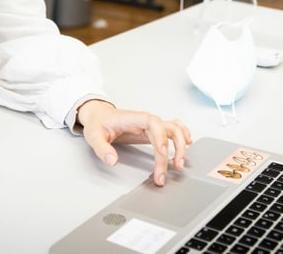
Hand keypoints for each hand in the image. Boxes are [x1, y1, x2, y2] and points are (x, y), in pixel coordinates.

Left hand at [76, 100, 191, 186]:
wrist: (99, 115)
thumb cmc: (98, 123)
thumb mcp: (93, 136)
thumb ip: (102, 148)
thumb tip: (112, 160)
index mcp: (134, 119)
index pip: (153, 123)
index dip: (161, 136)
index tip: (162, 152)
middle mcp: (146, 121)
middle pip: (169, 129)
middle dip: (175, 148)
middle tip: (173, 168)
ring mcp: (151, 125)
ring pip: (174, 130)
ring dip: (181, 146)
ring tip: (179, 164)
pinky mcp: (153, 130)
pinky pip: (173, 129)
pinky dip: (183, 135)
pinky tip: (188, 144)